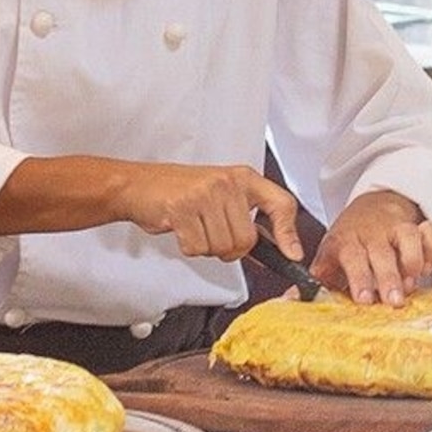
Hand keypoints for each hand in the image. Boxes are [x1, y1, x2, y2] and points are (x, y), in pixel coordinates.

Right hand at [127, 161, 304, 265]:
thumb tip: (280, 247)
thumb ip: (248, 218)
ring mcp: (205, 193)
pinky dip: (189, 247)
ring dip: (207, 247)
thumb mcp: (222, 196)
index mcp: (243, 178)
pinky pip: (198, 247)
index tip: (292, 254)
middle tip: (211, 233)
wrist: (139, 185)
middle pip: (246, 240)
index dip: (288, 232)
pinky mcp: (183, 207)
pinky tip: (181, 229)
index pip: (281, 203)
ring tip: (194, 227)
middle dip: (229, 248)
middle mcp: (227, 182)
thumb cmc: (181, 191)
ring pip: (223, 247)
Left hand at [315, 189, 431, 308]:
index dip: (358, 278)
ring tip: (410, 285)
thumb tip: (296, 298)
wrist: (372, 204)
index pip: (350, 256)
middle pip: (381, 252)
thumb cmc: (351, 239)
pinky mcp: (417, 225)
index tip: (364, 299)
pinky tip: (425, 267)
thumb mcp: (330, 253)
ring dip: (411, 263)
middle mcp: (371, 233)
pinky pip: (430, 234)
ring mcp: (395, 227)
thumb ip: (320, 276)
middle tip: (394, 301)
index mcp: (346, 240)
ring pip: (408, 239)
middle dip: (388, 278)